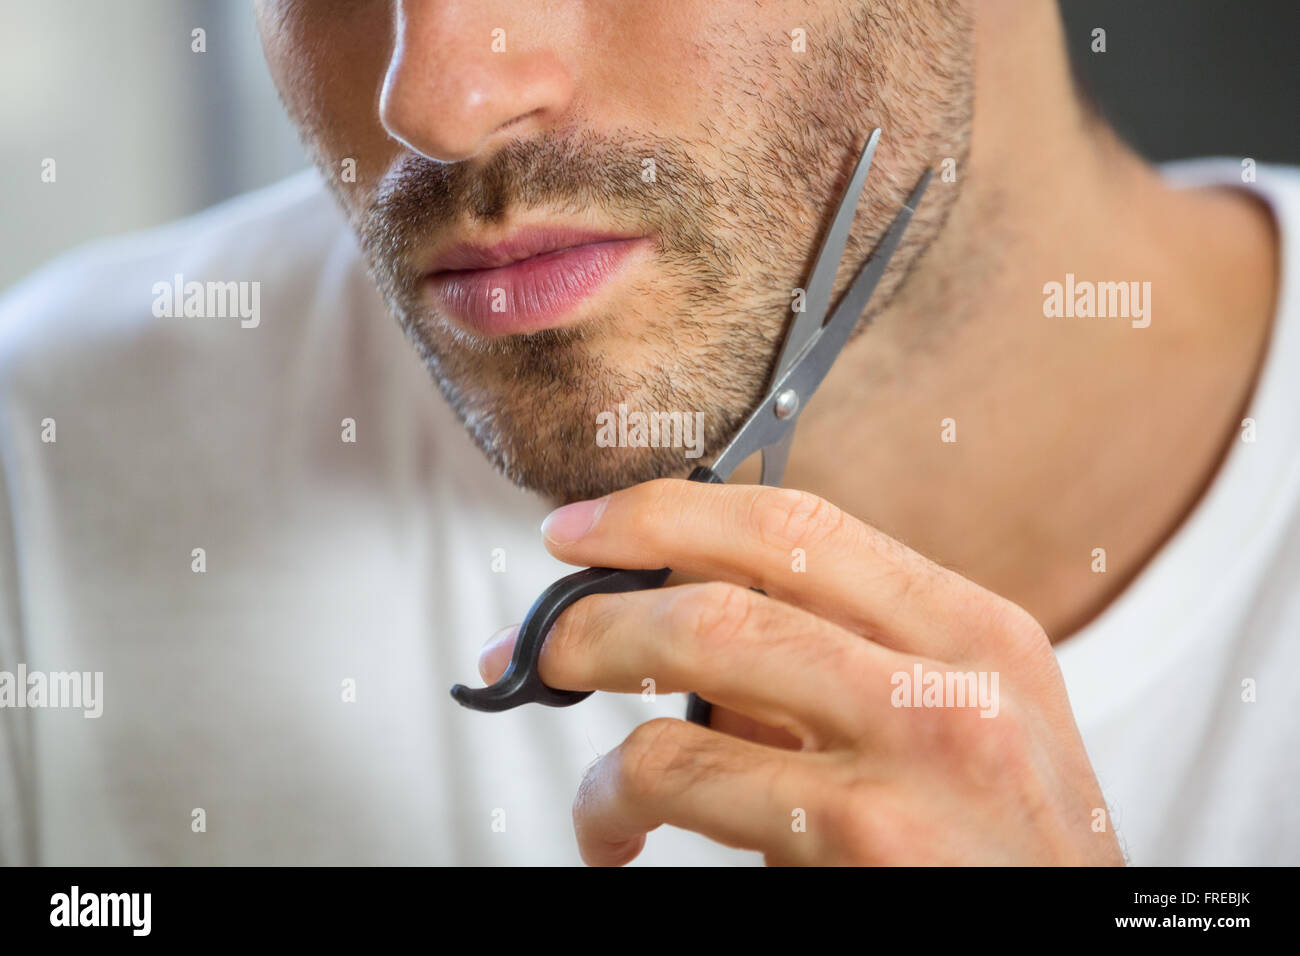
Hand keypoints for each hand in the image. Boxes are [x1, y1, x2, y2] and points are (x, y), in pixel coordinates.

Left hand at [479, 479, 1123, 865]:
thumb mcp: (956, 735)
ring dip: (595, 677)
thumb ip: (836, 672)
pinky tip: (611, 829)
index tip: (588, 526)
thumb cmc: (998, 860)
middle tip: (541, 635)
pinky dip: (609, 798)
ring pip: (699, 653)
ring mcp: (918, 749)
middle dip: (604, 600)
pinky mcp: (865, 835)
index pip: (800, 522)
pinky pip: (682, 773)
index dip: (670, 511)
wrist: (1066, 955)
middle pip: (733, 581)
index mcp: (976, 631)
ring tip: (562, 726)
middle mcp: (956, 675)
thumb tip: (682, 628)